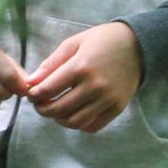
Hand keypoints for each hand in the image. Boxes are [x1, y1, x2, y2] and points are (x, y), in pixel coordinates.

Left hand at [26, 23, 143, 132]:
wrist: (137, 45)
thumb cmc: (101, 40)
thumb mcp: (73, 43)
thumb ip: (51, 63)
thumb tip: (31, 81)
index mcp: (81, 66)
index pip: (49, 89)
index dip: (34, 95)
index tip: (30, 94)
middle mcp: (95, 86)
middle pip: (60, 109)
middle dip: (43, 110)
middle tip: (39, 105)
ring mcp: (107, 99)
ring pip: (75, 122)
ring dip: (59, 120)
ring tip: (55, 111)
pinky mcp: (118, 108)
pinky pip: (94, 126)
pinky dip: (80, 125)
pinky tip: (74, 114)